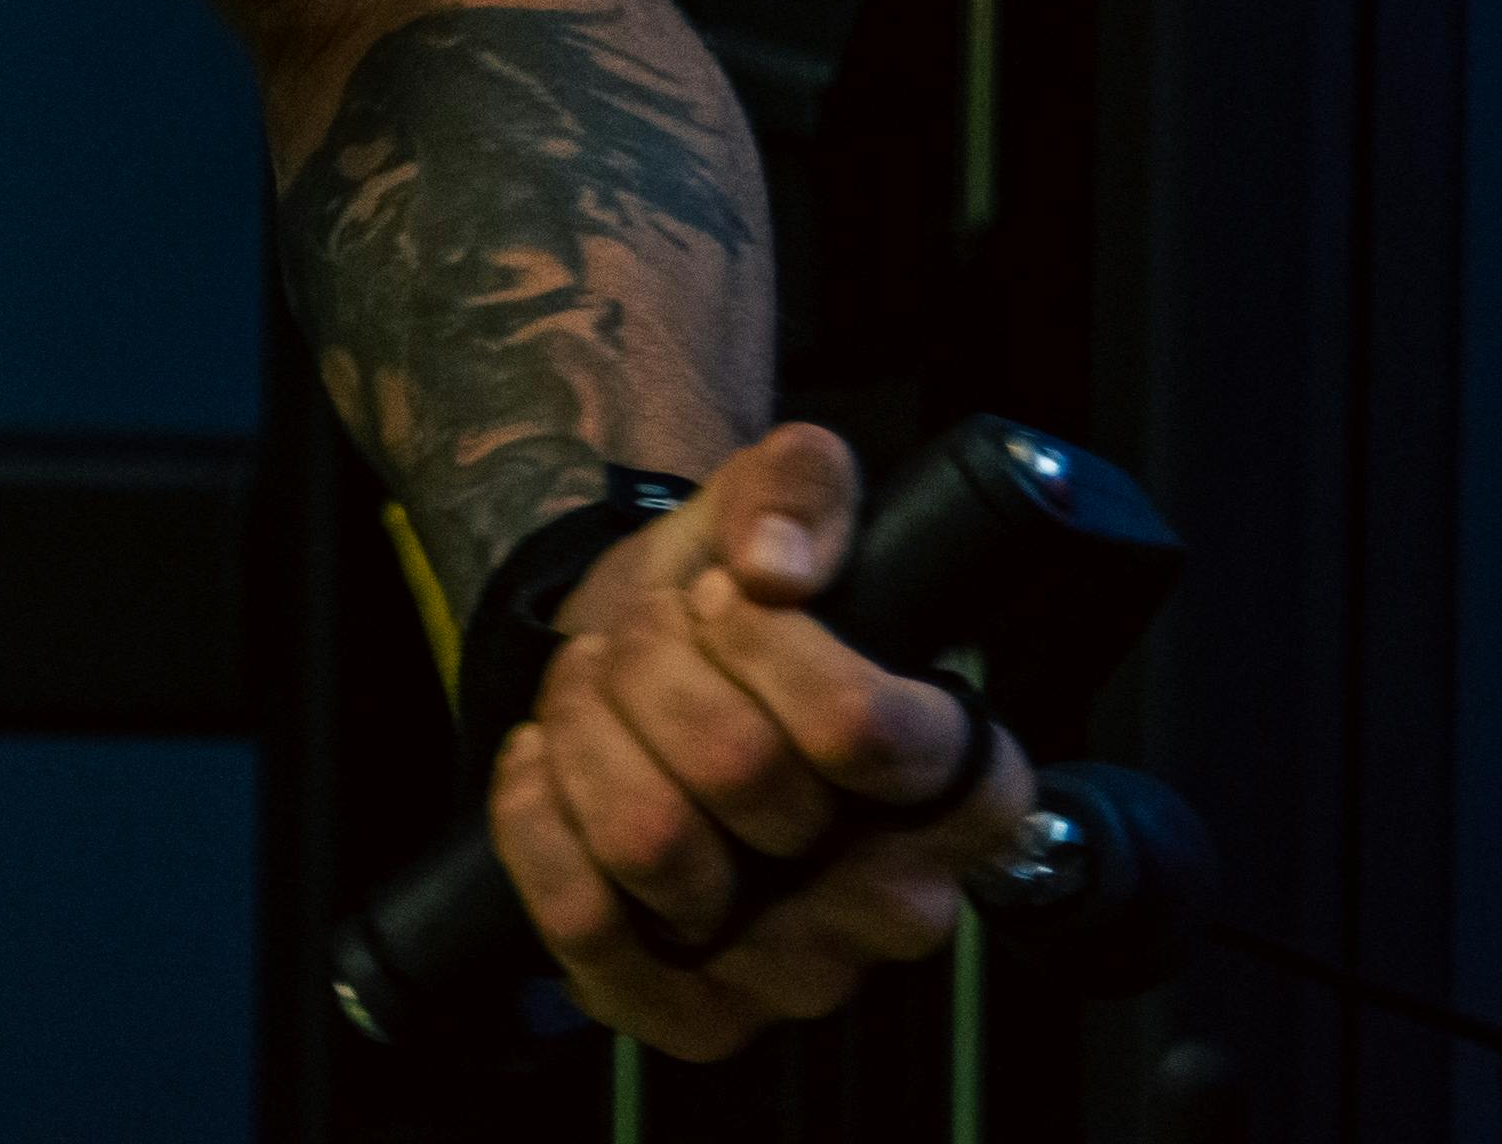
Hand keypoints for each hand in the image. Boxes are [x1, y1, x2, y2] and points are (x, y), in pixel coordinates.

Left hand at [486, 422, 1036, 1059]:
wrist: (624, 670)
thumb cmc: (723, 611)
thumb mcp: (767, 510)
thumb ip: (801, 485)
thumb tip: (778, 556)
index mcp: (963, 785)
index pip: (868, 733)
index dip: (766, 642)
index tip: (729, 590)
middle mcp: (899, 902)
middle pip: (741, 772)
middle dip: (658, 667)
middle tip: (649, 638)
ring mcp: (798, 973)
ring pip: (653, 843)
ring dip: (589, 730)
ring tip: (593, 694)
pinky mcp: (693, 1016)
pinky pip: (589, 926)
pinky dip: (538, 820)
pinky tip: (544, 766)